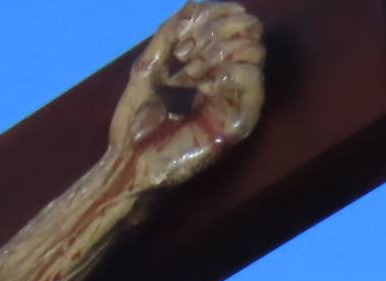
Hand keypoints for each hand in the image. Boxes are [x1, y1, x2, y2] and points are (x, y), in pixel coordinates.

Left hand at [111, 3, 265, 191]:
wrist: (130, 161)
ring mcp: (235, 98)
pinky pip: (253, 82)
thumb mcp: (148, 65)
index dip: (212, 14)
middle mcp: (227, 75)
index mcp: (209, 60)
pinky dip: (230, 72)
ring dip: (219, 51)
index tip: (180, 40)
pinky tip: (205, 84)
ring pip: (255, 50)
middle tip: (185, 54)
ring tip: (191, 73)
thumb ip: (170, 33)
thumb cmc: (135, 120)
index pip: (233, 19)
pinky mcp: (239, 121)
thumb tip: (195, 3)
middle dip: (216, 30)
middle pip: (249, 29)